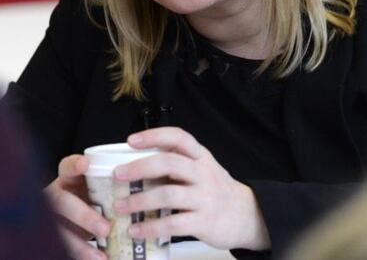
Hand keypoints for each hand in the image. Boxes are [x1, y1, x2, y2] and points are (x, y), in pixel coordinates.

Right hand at [45, 154, 110, 259]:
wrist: (85, 225)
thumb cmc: (97, 201)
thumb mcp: (102, 191)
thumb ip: (115, 188)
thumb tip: (149, 188)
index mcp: (69, 179)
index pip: (67, 167)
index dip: (74, 165)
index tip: (86, 164)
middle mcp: (57, 196)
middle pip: (61, 201)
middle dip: (82, 215)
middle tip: (105, 228)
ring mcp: (53, 218)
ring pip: (58, 230)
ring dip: (79, 245)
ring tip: (100, 256)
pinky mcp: (54, 237)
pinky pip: (62, 247)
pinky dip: (80, 255)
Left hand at [112, 127, 270, 250]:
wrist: (247, 216)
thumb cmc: (215, 192)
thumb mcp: (201, 170)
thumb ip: (176, 165)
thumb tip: (135, 166)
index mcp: (200, 157)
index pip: (178, 138)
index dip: (154, 136)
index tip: (131, 140)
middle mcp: (203, 174)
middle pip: (170, 163)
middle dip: (140, 167)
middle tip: (118, 174)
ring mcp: (205, 198)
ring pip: (168, 194)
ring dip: (140, 200)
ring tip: (121, 206)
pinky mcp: (204, 221)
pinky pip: (173, 223)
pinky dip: (150, 227)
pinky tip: (135, 229)